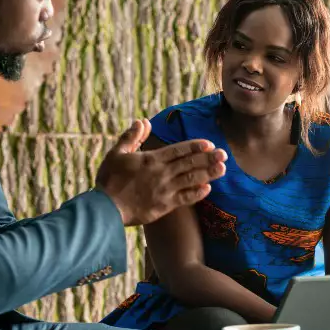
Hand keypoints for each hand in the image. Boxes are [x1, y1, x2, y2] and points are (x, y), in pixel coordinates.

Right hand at [95, 119, 226, 225]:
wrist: (106, 208)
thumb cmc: (109, 180)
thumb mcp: (117, 153)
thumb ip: (132, 137)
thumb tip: (143, 121)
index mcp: (151, 159)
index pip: (178, 150)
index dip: (195, 146)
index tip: (209, 144)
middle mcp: (162, 173)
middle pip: (189, 163)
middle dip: (208, 158)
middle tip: (224, 154)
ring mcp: (165, 190)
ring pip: (191, 179)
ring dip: (208, 173)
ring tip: (222, 169)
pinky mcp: (164, 205)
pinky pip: (185, 198)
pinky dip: (197, 193)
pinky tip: (208, 188)